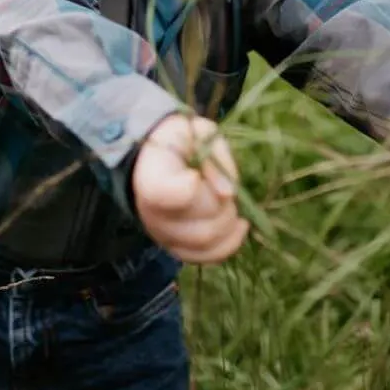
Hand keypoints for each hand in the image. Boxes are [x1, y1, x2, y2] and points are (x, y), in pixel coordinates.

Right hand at [133, 113, 249, 262]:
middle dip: (223, 205)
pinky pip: (206, 257)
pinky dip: (229, 243)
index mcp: (150, 177)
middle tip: (224, 186)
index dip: (186, 189)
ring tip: (229, 202)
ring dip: (228, 222)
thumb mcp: (198, 133)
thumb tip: (228, 193)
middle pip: (197, 222)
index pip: (162, 194)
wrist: (159, 159)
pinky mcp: (176, 247)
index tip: (194, 176)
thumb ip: (214, 157)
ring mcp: (162, 235)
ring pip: (205, 243)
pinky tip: (239, 224)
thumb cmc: (181, 141)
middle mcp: (150, 213)